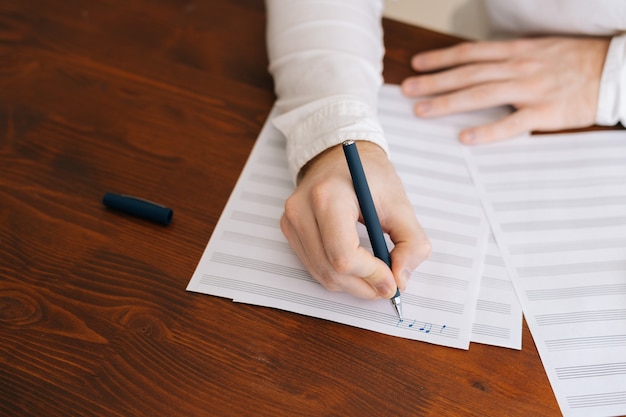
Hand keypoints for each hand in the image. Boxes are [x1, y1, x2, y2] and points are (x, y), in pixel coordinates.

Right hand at [280, 141, 430, 298]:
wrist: (339, 155)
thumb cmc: (369, 175)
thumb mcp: (400, 203)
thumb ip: (410, 243)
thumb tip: (400, 281)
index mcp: (328, 195)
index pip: (343, 254)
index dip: (370, 275)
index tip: (392, 282)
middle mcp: (302, 209)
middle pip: (331, 269)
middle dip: (364, 286)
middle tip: (388, 286)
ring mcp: (291, 220)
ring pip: (321, 274)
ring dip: (352, 285)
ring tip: (375, 276)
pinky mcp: (289, 229)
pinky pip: (313, 267)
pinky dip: (338, 275)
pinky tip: (356, 266)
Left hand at [401, 37, 610, 143]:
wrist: (615, 72)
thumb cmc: (576, 61)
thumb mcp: (539, 49)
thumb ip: (509, 58)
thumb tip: (479, 65)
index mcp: (516, 51)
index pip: (470, 53)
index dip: (441, 59)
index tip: (416, 64)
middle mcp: (518, 67)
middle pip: (467, 74)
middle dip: (434, 81)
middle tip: (406, 90)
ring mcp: (530, 89)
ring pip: (481, 94)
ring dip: (448, 102)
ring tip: (421, 110)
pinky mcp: (545, 112)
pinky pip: (511, 124)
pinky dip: (487, 132)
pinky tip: (465, 138)